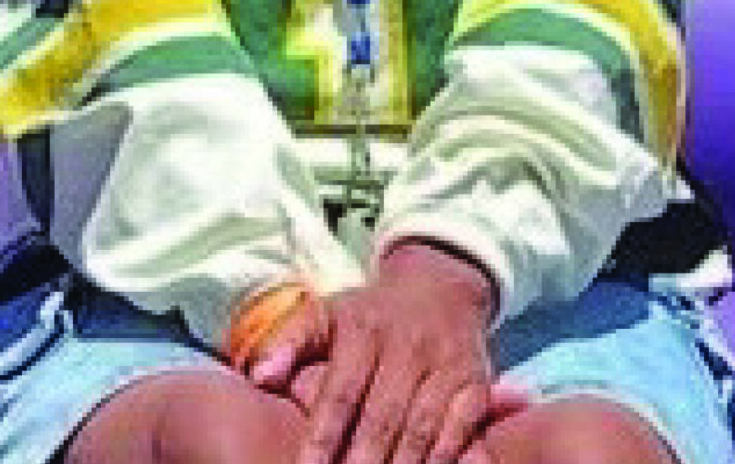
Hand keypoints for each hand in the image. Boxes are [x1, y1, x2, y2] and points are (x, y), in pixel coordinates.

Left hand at [244, 241, 527, 463]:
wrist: (442, 288)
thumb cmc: (369, 316)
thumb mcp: (326, 314)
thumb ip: (288, 342)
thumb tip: (259, 376)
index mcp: (365, 330)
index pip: (341, 393)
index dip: (322, 437)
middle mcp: (410, 346)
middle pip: (383, 418)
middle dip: (361, 461)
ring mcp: (447, 363)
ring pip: (422, 427)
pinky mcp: (476, 380)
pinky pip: (463, 426)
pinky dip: (445, 456)